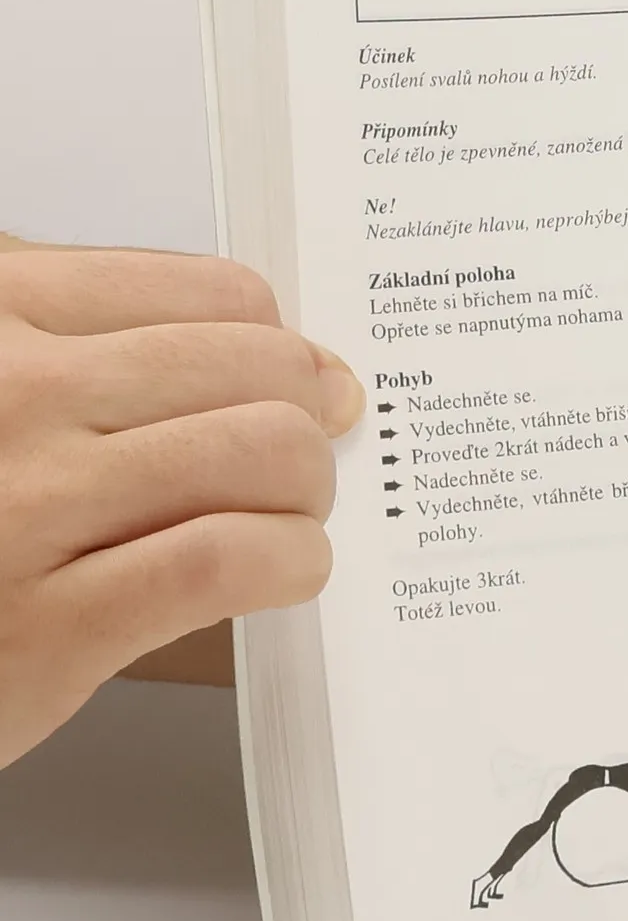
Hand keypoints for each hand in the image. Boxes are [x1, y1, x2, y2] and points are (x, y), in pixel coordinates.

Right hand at [0, 236, 361, 767]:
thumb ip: (81, 338)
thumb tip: (273, 346)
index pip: (215, 296)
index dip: (280, 348)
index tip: (295, 383)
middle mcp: (10, 395)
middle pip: (260, 370)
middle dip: (306, 420)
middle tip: (295, 463)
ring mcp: (26, 506)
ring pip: (265, 451)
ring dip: (306, 493)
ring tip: (283, 520)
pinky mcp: (50, 625)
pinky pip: (232, 558)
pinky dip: (291, 561)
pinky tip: (280, 572)